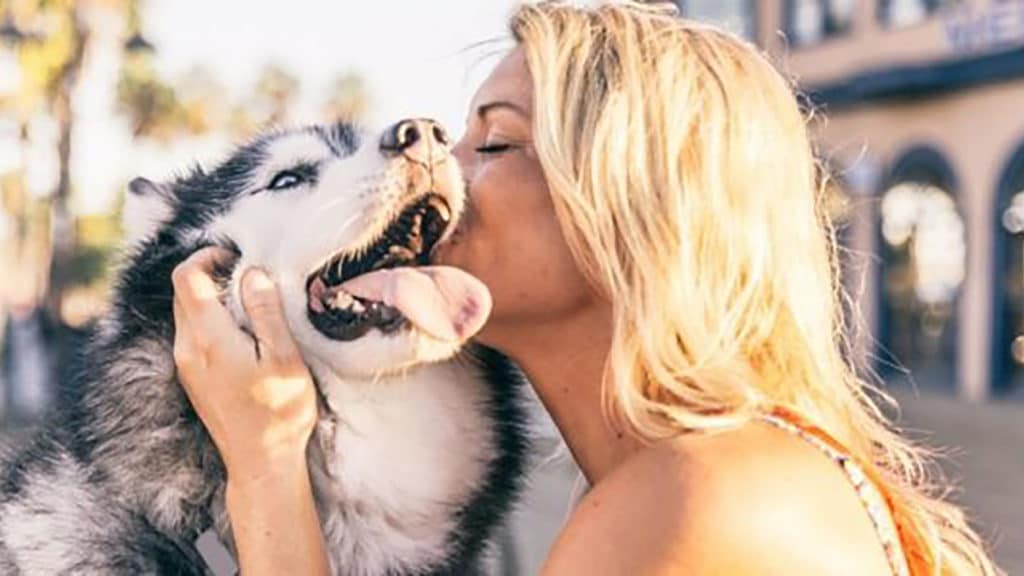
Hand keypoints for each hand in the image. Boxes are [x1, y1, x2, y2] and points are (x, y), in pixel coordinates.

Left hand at [172, 246, 316, 482]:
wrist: (261, 462)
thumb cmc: (279, 412)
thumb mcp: (283, 357)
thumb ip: (265, 311)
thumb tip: (251, 272)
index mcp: (208, 337)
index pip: (186, 276)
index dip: (207, 256)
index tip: (238, 257)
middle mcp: (187, 348)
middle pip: (184, 292)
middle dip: (211, 274)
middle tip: (249, 276)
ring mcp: (186, 365)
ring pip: (187, 313)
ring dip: (212, 298)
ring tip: (251, 305)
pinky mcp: (193, 378)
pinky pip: (193, 335)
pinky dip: (212, 321)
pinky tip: (243, 334)